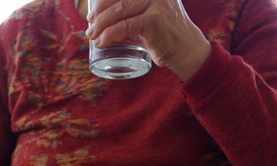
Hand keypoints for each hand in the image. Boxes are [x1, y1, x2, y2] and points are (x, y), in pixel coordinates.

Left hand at [86, 0, 212, 80]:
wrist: (187, 49)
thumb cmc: (165, 32)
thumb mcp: (152, 11)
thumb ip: (135, 7)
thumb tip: (103, 11)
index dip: (103, 0)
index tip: (92, 12)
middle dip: (99, 12)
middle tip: (90, 25)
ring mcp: (156, 3)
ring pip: (118, 11)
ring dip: (100, 25)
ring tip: (92, 36)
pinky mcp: (153, 20)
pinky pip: (123, 27)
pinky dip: (109, 35)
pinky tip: (102, 42)